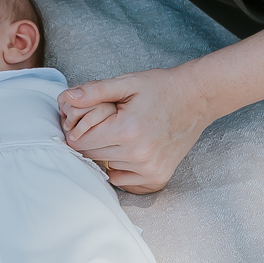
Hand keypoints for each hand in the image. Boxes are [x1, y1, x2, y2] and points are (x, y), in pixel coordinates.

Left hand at [58, 65, 211, 193]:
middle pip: (91, 156)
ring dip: (108, 153)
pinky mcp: (157, 177)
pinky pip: (122, 179)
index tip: (86, 120)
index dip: (78, 130)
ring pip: (106, 167)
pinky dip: (121, 167)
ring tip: (123, 133)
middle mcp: (138, 154)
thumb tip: (66, 98)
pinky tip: (132, 149)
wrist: (197, 98)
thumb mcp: (126, 83)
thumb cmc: (160, 88)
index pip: (80, 142)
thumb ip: (94, 91)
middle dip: (92, 141)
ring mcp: (149, 169)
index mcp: (126, 130)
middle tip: (107, 124)